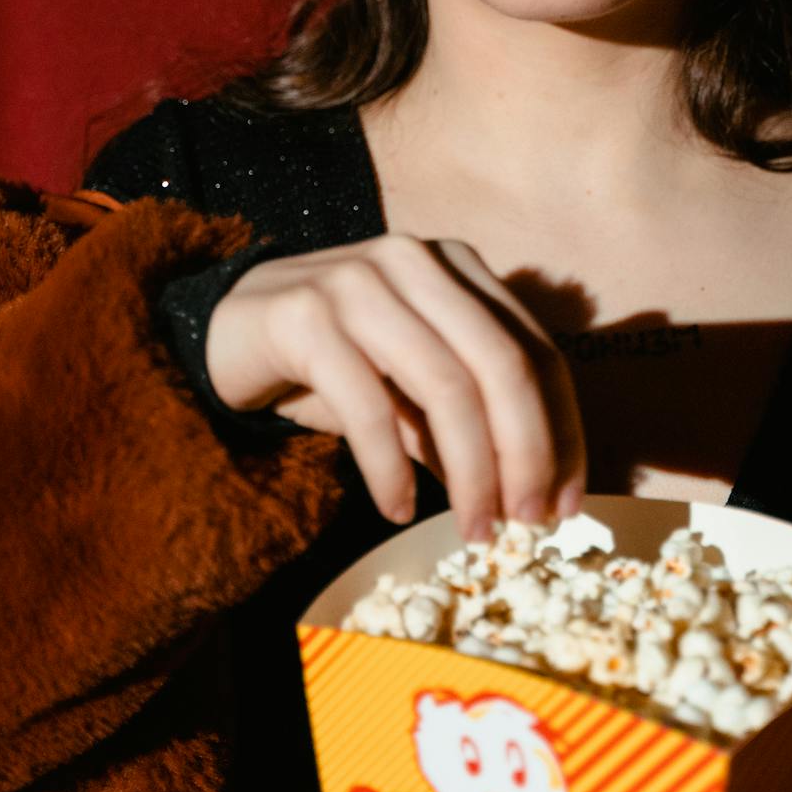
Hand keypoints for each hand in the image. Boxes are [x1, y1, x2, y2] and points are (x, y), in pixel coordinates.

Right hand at [202, 234, 585, 541]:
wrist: (222, 333)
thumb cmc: (331, 365)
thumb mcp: (409, 387)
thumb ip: (466, 419)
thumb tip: (532, 492)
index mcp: (457, 267)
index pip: (535, 350)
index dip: (563, 431)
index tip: (569, 503)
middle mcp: (415, 261)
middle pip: (502, 365)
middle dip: (527, 454)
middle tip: (529, 523)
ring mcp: (359, 281)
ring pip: (445, 386)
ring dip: (469, 472)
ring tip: (473, 530)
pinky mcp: (304, 316)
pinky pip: (369, 407)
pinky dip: (390, 470)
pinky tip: (396, 510)